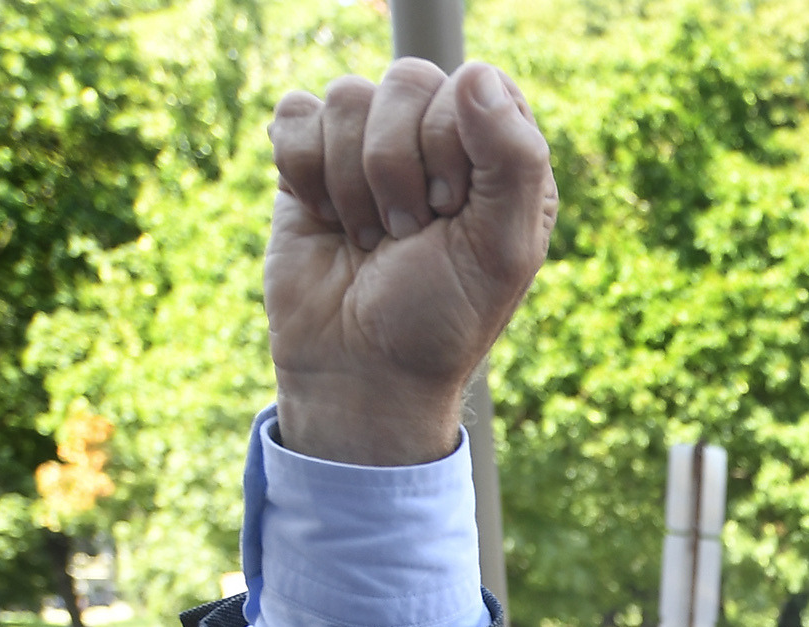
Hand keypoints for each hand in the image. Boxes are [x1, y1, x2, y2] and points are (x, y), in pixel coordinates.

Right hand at [266, 60, 557, 465]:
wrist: (360, 371)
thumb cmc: (441, 317)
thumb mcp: (501, 249)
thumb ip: (513, 158)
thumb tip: (473, 74)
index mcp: (497, 153)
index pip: (472, 85)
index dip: (451, 142)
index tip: (451, 210)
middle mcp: (435, 137)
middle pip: (405, 79)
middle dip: (399, 168)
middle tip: (408, 232)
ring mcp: (369, 144)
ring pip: (346, 96)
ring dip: (354, 183)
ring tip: (371, 237)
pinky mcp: (309, 158)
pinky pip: (295, 115)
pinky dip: (306, 176)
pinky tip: (327, 221)